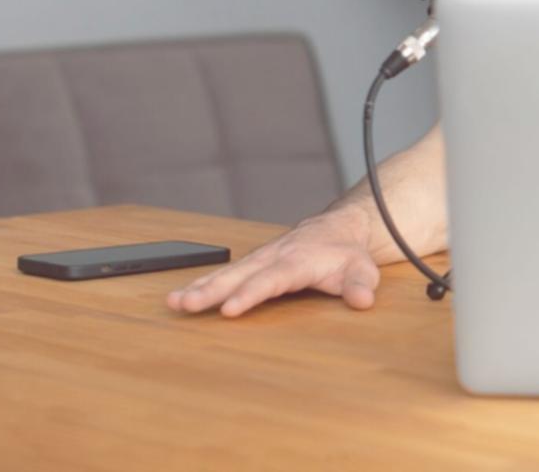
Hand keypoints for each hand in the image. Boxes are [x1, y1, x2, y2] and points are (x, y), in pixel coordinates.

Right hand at [165, 207, 379, 317]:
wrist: (338, 229)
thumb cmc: (347, 254)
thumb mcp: (362, 269)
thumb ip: (361, 284)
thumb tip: (364, 300)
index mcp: (298, 261)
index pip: (271, 280)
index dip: (250, 295)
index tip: (228, 310)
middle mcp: (274, 257)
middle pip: (239, 275)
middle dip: (211, 290)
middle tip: (185, 304)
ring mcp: (260, 259)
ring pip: (227, 273)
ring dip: (200, 287)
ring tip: (174, 303)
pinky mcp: (252, 264)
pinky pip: (225, 274)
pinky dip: (201, 284)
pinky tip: (180, 298)